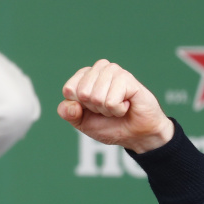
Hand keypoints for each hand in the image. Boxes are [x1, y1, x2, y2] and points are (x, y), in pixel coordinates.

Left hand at [57, 59, 173, 152]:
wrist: (135, 135)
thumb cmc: (110, 125)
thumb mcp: (81, 122)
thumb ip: (67, 113)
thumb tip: (71, 104)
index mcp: (85, 76)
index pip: (69, 89)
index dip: (79, 107)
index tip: (93, 109)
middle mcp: (100, 69)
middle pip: (82, 93)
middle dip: (94, 108)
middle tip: (108, 108)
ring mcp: (114, 71)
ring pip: (96, 97)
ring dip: (107, 110)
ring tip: (117, 106)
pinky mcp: (127, 78)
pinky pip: (111, 101)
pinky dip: (117, 110)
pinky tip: (126, 105)